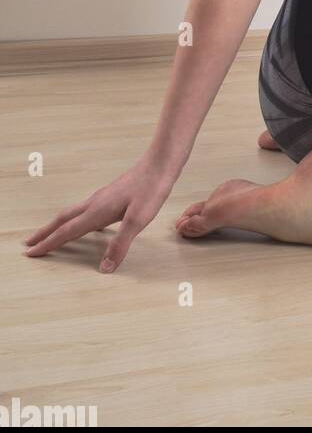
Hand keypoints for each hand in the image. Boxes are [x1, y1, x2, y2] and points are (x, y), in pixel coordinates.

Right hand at [23, 157, 177, 273]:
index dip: (48, 244)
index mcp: (97, 211)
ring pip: (74, 213)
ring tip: (52, 235)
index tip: (31, 253)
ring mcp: (103, 197)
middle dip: (45, 233)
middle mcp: (95, 203)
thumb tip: (104, 268)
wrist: (161, 163)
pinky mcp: (112, 195)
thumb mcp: (138, 220)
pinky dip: (79, 221)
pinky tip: (90, 226)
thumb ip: (120, 244)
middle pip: (63, 219)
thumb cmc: (151, 189)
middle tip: (29, 244)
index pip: (66, 231)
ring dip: (59, 226)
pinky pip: (88, 211)